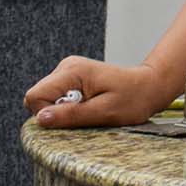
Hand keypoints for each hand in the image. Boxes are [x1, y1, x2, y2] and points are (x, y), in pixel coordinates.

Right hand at [24, 57, 172, 128]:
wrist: (149, 85)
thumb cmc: (133, 99)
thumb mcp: (105, 112)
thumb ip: (72, 115)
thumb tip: (40, 119)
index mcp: (72, 71)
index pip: (35, 96)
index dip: (48, 114)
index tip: (74, 116)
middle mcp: (66, 67)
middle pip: (38, 97)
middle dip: (58, 112)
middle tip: (87, 111)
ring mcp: (67, 71)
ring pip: (46, 99)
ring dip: (65, 110)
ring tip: (91, 107)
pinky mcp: (71, 78)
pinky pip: (57, 97)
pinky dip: (70, 106)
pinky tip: (90, 103)